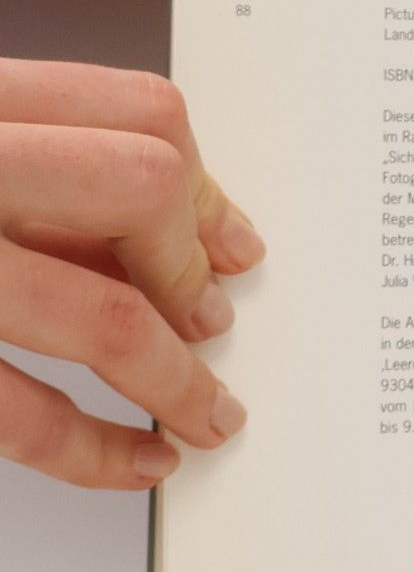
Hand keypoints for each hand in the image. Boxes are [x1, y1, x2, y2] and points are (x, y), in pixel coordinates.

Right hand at [0, 61, 263, 488]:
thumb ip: (53, 175)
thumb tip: (198, 244)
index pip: (139, 112)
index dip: (203, 186)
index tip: (233, 247)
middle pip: (139, 188)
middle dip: (189, 266)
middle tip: (213, 322)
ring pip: (101, 315)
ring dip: (175, 380)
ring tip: (207, 414)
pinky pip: (21, 412)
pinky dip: (92, 450)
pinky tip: (134, 459)